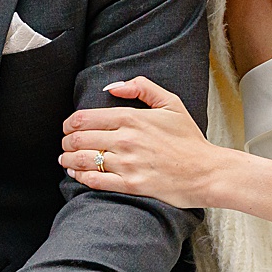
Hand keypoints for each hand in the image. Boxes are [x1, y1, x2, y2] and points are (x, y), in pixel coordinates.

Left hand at [60, 76, 226, 208]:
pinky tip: (76, 174)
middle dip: (65, 141)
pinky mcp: (130, 185)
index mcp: (132, 118)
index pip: (85, 118)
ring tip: (65, 159)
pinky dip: (80, 177)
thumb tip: (112, 86)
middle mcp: (126, 140)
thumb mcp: (171, 103)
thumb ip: (142, 87)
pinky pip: (95, 181)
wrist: (206, 172)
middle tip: (64, 144)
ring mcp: (127, 164)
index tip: (67, 127)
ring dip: (68, 159)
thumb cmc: (189, 139)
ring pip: (83, 160)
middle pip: (79, 139)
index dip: (69, 123)